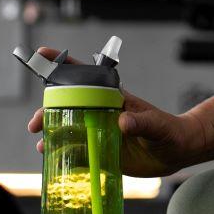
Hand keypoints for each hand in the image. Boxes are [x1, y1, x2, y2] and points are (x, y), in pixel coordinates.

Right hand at [22, 47, 202, 176]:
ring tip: (42, 145)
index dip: (62, 64)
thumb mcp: (157, 126)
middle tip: (35, 124)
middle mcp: (101, 112)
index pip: (84, 76)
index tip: (42, 53)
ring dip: (52, 134)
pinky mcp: (102, 150)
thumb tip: (123, 123)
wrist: (178, 151)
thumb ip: (142, 123)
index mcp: (112, 98)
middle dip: (47, 110)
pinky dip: (64, 154)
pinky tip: (54, 160)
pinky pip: (79, 150)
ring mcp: (100, 131)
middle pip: (68, 105)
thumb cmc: (170, 132)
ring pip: (69, 128)